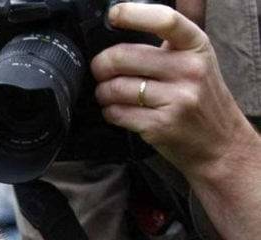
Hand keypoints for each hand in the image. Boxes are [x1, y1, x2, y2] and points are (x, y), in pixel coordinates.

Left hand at [91, 3, 259, 183]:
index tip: (114, 15)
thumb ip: (176, 34)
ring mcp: (176, 99)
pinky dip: (109, 112)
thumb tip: (163, 1)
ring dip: (103, 92)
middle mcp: (189, 70)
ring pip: (114, 88)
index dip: (133, 14)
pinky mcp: (160, 126)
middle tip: (100, 70)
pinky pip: (116, 113)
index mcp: (196, 47)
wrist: (220, 143)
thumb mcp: (198, 59)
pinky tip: (118, 111)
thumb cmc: (202, 98)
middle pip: (123, 56)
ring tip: (108, 94)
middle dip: (101, 65)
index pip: (165, 21)